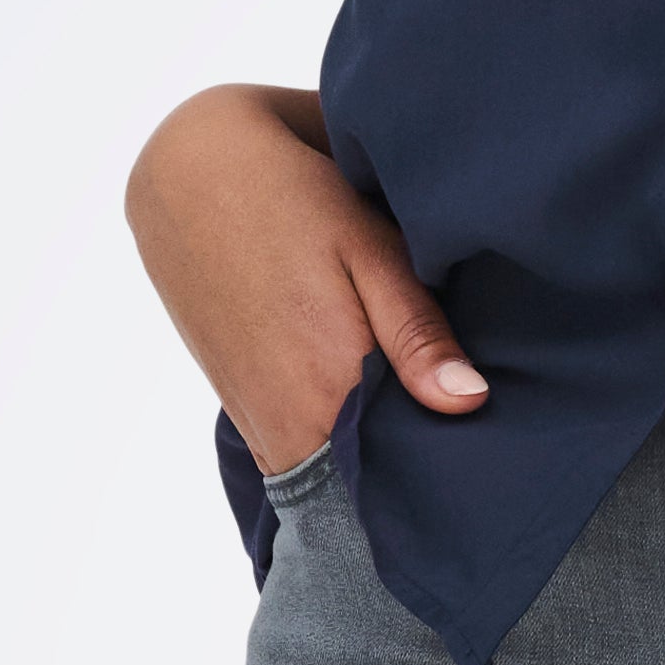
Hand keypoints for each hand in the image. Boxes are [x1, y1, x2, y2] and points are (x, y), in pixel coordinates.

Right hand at [123, 83, 484, 463]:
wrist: (185, 174)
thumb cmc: (288, 199)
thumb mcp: (368, 249)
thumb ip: (416, 333)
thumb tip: (470, 402)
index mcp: (330, 388)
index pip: (402, 476)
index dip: (443, 476)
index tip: (478, 463)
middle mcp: (288, 423)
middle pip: (367, 489)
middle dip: (413, 473)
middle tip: (459, 444)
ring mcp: (259, 421)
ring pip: (331, 476)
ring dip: (372, 458)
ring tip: (416, 422)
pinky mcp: (241, 408)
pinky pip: (299, 456)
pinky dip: (334, 444)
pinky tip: (365, 405)